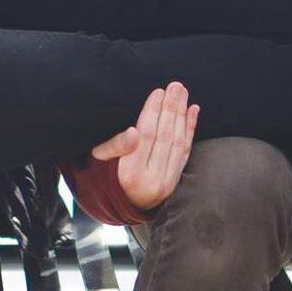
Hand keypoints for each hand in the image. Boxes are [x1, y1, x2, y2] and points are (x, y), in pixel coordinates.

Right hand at [91, 82, 198, 211]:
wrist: (118, 204)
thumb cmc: (103, 175)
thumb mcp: (99, 161)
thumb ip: (115, 146)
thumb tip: (133, 132)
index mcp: (129, 174)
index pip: (146, 136)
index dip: (153, 112)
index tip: (158, 91)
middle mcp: (151, 180)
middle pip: (165, 137)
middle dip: (171, 109)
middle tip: (176, 86)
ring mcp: (166, 183)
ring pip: (178, 143)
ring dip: (182, 115)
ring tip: (183, 93)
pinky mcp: (175, 182)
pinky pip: (185, 153)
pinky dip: (190, 130)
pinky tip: (193, 112)